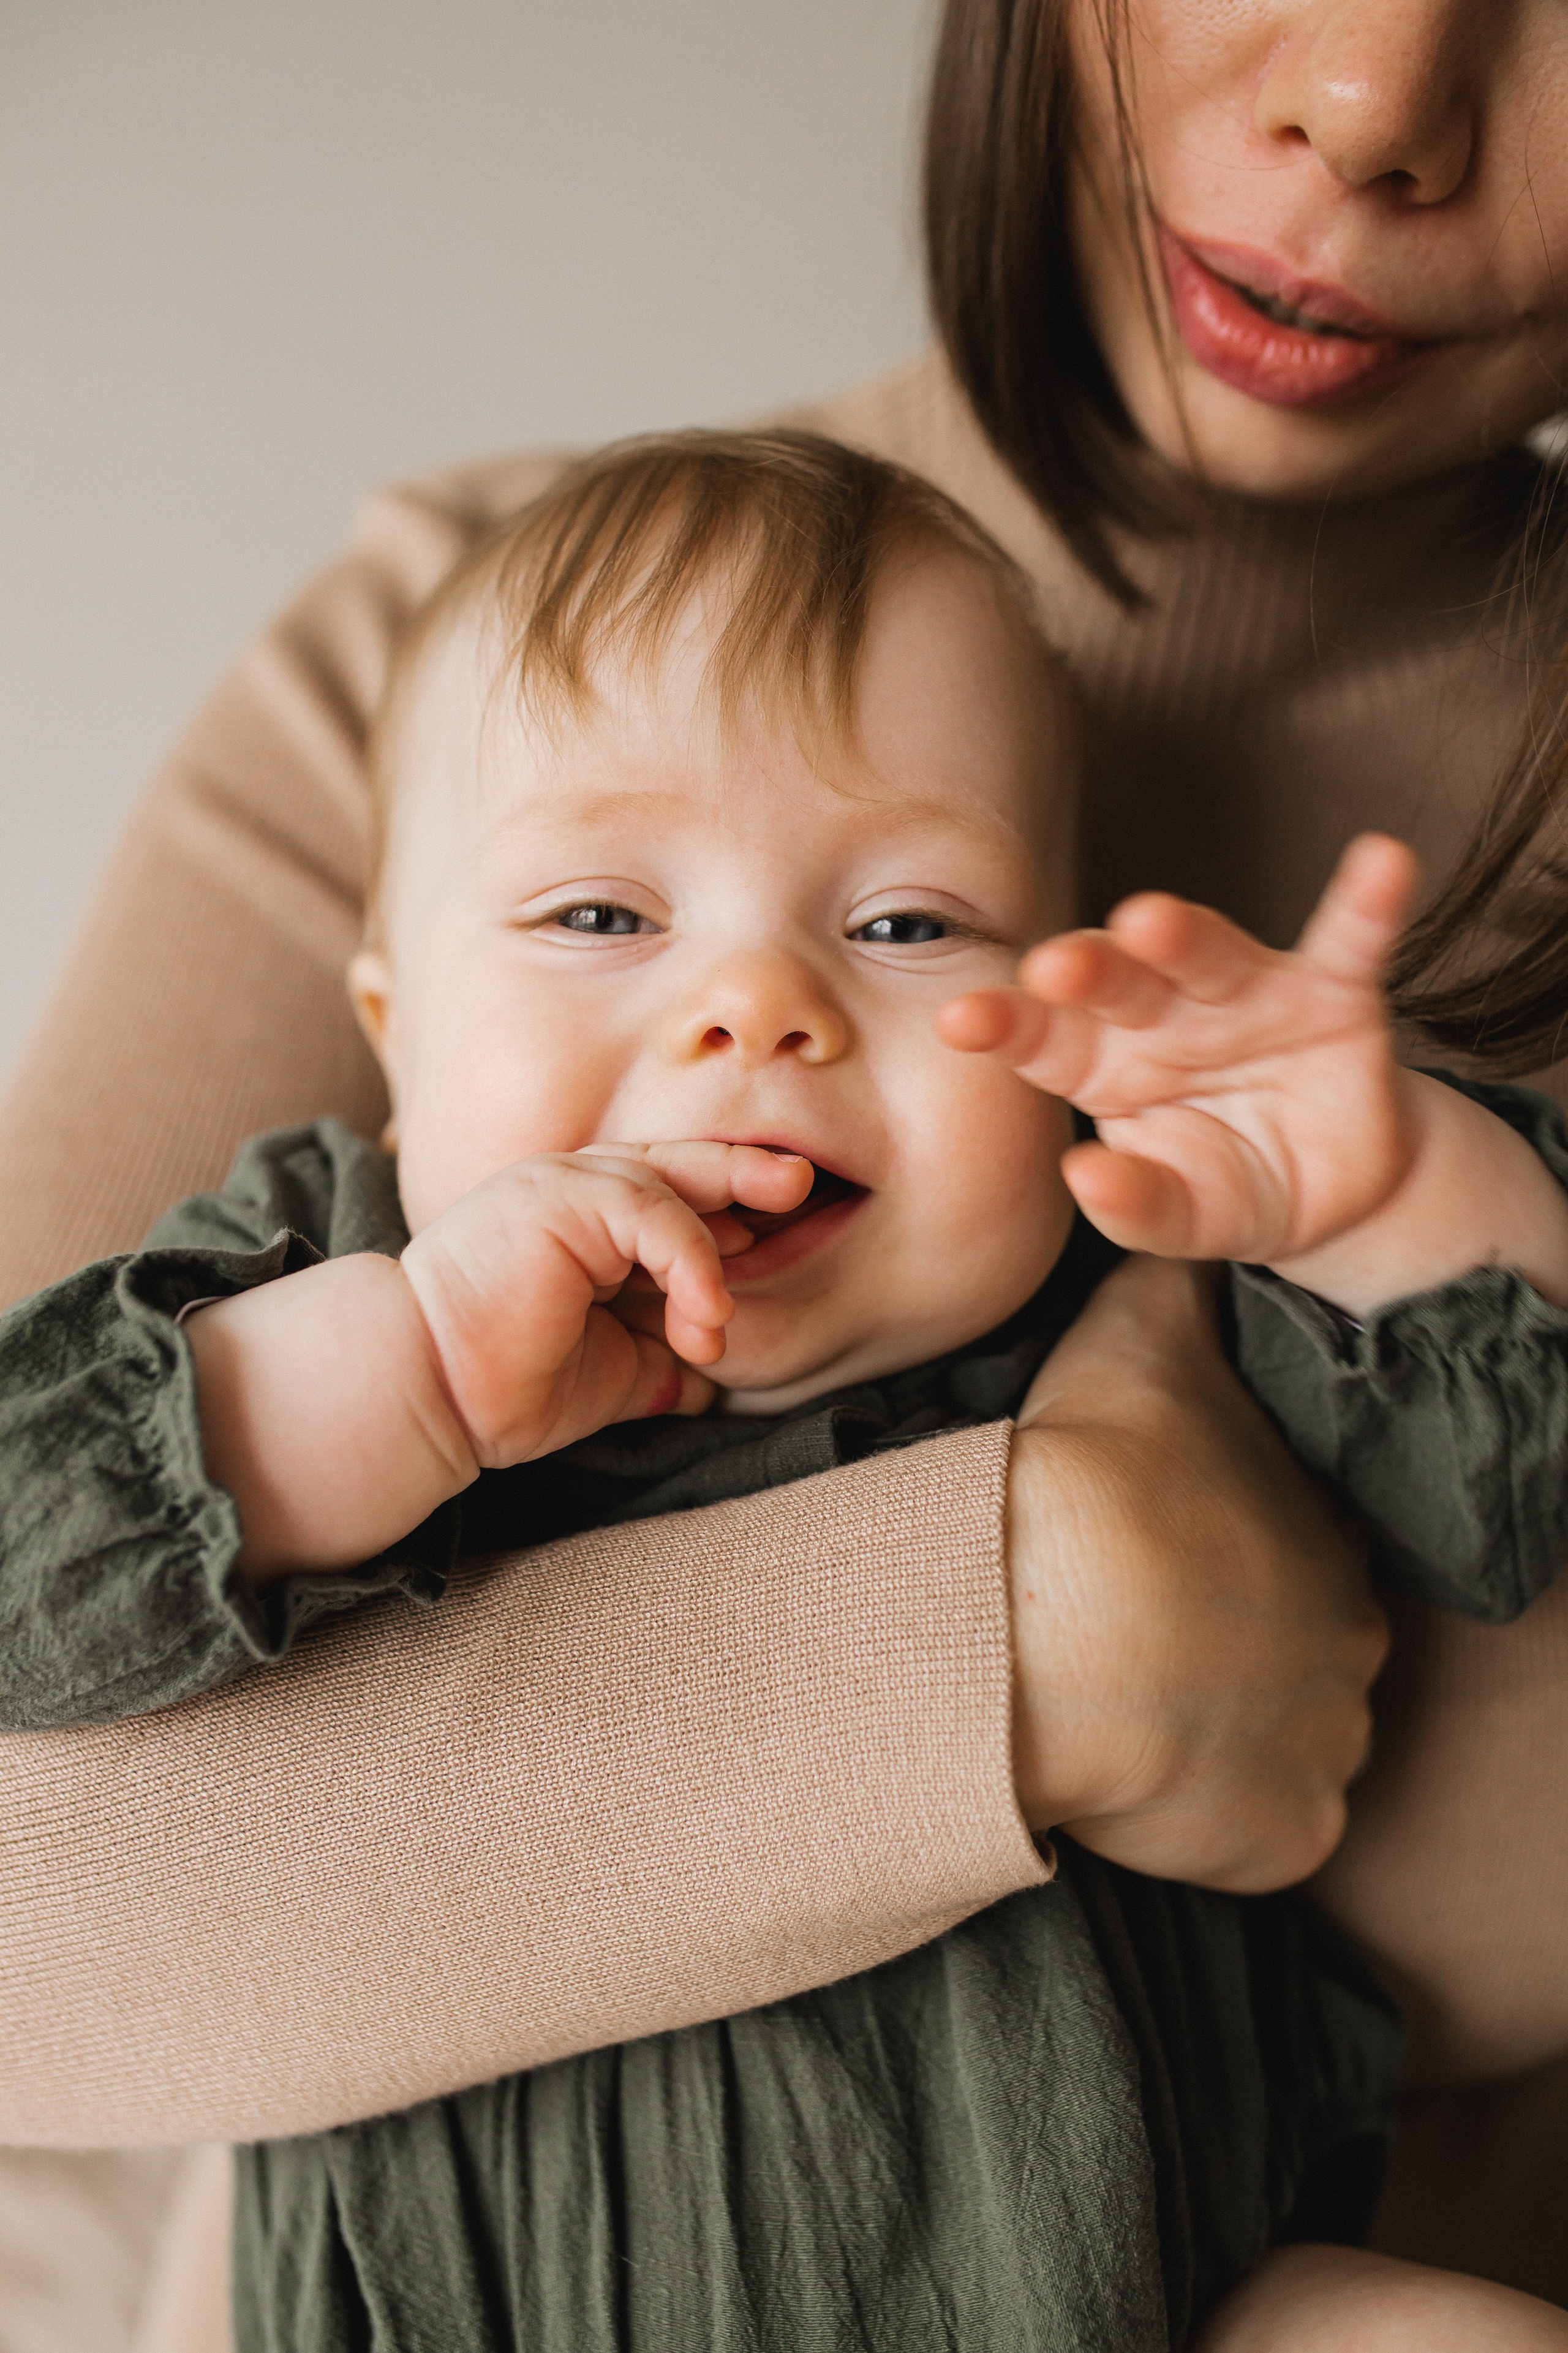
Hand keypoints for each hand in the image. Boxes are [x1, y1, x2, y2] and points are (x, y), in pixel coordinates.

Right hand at [191, 1141, 810, 1579]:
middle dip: (745, 1174)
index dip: (726, 1209)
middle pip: (679, 1165)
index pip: (672, 1193)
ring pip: (671, 1185)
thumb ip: (665, 1359)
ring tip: (721, 1320)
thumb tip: (715, 1381)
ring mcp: (564, 1183)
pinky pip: (654, 1213)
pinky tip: (705, 1315)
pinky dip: (692, 1260)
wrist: (433, 1393)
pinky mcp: (559, 1197)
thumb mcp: (616, 1371)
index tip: (771, 1239)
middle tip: (802, 1186)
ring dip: (715, 1250)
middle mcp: (573, 1187)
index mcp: (584, 1220)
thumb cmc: (507, 1387)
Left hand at [940, 834, 1419, 1264]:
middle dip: (1088, 970)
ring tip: (1152, 921)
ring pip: (1209, 952)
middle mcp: (1167, 1013)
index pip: (1048, 1038)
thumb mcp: (1181, 1215)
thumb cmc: (1227, 1186)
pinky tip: (1383, 862)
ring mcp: (1251, 994)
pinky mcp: (1334, 993)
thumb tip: (1083, 1178)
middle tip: (1055, 968)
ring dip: (1182, 933)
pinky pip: (1351, 940)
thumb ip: (1135, 1205)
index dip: (1007, 1025)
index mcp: (1106, 1065)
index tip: (962, 1021)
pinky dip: (1368, 902)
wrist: (1330, 1191)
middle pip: (1119, 983)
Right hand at [1005, 1255, 1388, 1891]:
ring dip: (1222, 1738)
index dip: (1227, 1556)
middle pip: (1302, 1654)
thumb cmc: (1098, 1473)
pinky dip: (1209, 1824)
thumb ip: (1179, 1274)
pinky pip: (1259, 1839)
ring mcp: (1327, 1750)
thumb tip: (1187, 1208)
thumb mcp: (1139, 1333)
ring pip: (1286, 1749)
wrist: (1051, 1620)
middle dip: (1233, 1651)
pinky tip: (1142, 1784)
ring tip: (1128, 1711)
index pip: (1299, 1550)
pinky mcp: (1283, 1841)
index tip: (1157, 1559)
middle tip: (1137, 1636)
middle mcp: (1354, 1645)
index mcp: (1330, 1535)